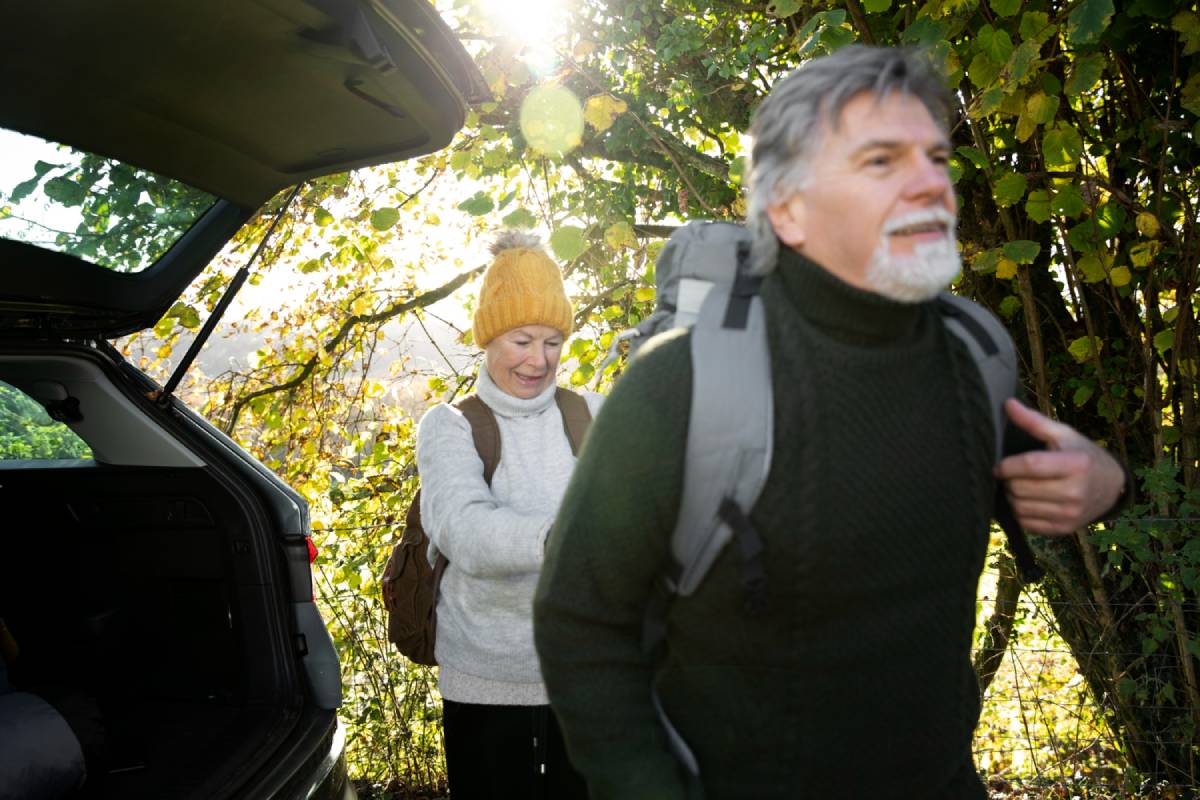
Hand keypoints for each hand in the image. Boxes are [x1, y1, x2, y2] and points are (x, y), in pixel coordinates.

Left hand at [994, 399, 1125, 534]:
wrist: (1111, 486)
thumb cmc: (1082, 455)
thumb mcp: (1063, 434)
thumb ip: (1034, 421)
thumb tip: (1007, 403)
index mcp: (1076, 465)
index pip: (1030, 466)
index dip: (1007, 466)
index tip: (999, 465)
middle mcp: (1075, 492)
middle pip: (1019, 489)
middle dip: (1008, 480)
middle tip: (1011, 475)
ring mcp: (1070, 514)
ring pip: (1019, 508)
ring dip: (1012, 496)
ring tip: (1019, 485)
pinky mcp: (1064, 529)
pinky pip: (1026, 523)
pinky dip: (1020, 512)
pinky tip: (1028, 500)